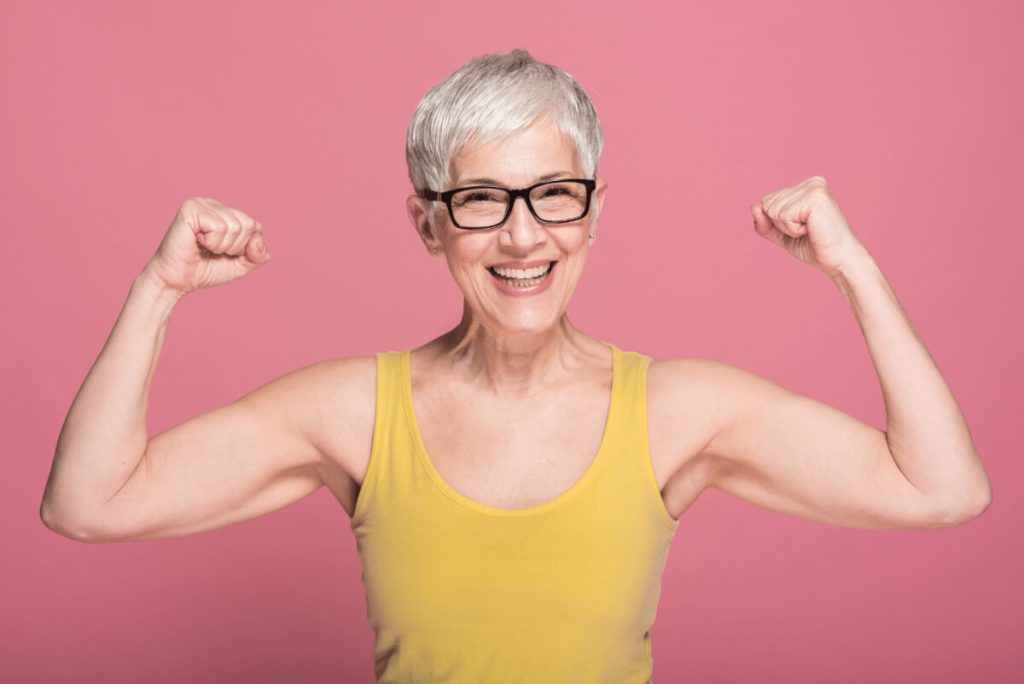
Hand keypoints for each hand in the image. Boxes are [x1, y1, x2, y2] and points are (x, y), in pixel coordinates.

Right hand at [143, 197, 270, 294]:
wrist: (176, 282)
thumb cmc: (204, 270)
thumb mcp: (241, 265)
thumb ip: (258, 254)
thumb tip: (257, 238)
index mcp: (225, 212)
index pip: (256, 227)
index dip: (244, 248)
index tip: (223, 253)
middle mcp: (213, 204)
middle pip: (248, 224)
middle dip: (234, 247)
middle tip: (212, 251)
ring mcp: (201, 203)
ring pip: (235, 226)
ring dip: (221, 246)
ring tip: (204, 247)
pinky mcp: (191, 209)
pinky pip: (219, 227)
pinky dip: (212, 242)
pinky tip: (196, 242)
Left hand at [751, 176, 867, 277]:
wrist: (840, 261)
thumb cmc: (816, 248)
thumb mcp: (783, 235)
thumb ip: (765, 223)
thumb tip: (754, 207)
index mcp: (806, 187)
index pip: (767, 201)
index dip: (776, 223)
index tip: (802, 229)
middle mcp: (811, 183)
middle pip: (767, 203)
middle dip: (780, 225)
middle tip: (807, 231)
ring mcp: (814, 187)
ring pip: (772, 209)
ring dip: (787, 228)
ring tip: (810, 230)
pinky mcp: (814, 197)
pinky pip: (782, 215)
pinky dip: (792, 229)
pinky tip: (812, 229)